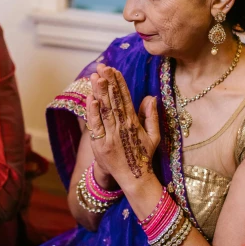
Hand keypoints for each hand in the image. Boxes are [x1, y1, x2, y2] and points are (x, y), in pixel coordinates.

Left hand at [85, 65, 160, 189]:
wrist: (134, 179)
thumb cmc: (142, 156)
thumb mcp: (153, 136)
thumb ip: (151, 116)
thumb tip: (151, 97)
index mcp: (133, 123)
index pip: (125, 99)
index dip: (119, 83)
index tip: (114, 69)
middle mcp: (122, 127)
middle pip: (114, 101)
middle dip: (108, 83)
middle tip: (103, 67)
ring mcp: (111, 136)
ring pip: (104, 111)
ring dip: (100, 93)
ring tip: (95, 77)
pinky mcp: (100, 145)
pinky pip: (95, 126)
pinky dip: (92, 113)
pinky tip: (91, 99)